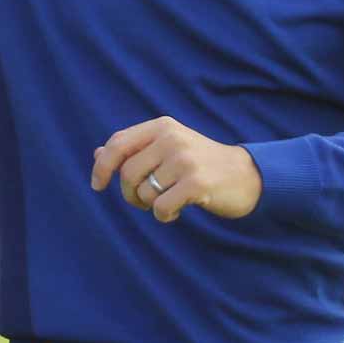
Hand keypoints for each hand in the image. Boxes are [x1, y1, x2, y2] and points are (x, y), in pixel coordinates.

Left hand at [89, 116, 262, 222]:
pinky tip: (176, 211)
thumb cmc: (200, 163)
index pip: (117, 143)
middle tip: (143, 201)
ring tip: (167, 202)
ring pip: (144, 192)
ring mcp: (184, 159)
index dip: (102, 166)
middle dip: (130, 194)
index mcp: (161, 127)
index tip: (97, 185)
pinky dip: (164, 216)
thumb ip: (135, 150)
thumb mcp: (167, 149)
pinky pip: (161, 207)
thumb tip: (97, 153)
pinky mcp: (196, 182)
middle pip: (127, 173)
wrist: (247, 175)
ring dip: (150, 206)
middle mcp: (171, 138)